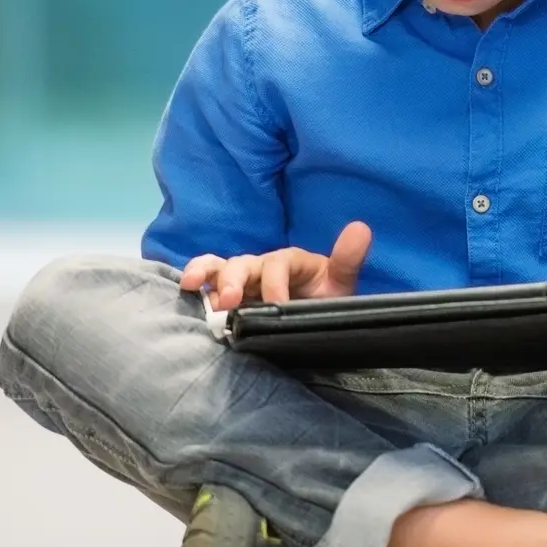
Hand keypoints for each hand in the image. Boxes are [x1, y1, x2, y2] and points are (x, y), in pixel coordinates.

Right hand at [181, 221, 372, 309]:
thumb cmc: (325, 298)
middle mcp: (263, 266)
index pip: (279, 264)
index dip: (275, 284)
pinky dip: (193, 280)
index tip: (278, 306)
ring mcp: (243, 279)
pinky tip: (184, 290)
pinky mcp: (228, 293)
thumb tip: (361, 228)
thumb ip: (347, 260)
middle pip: (244, 263)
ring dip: (207, 275)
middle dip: (235, 280)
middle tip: (230, 302)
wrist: (314, 318)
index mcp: (290, 262)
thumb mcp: (341, 283)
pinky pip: (206, 280)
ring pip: (220, 267)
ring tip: (192, 287)